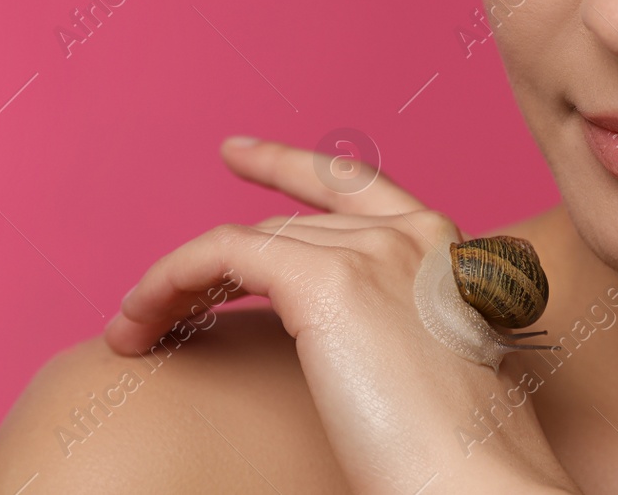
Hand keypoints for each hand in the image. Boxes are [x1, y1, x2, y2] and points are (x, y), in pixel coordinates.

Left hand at [103, 136, 580, 494]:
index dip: (288, 165)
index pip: (351, 183)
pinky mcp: (326, 281)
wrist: (478, 479)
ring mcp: (371, 249)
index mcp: (445, 247)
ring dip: (180, 283)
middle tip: (162, 300)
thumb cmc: (462, 450)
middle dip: (215, 263)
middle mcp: (410, 231)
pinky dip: (168, 282)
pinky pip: (220, 256)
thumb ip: (399, 325)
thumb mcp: (437, 364)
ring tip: (138, 325)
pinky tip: (139, 321)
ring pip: (244, 242)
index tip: (238, 155)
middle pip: (284, 225)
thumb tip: (346, 343)